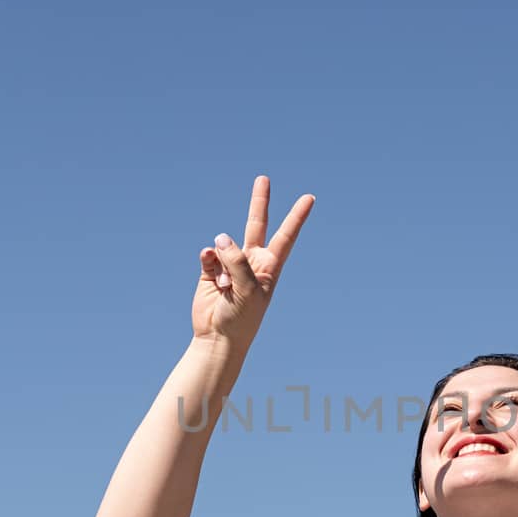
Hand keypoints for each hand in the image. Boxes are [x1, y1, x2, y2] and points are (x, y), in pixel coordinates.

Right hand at [193, 175, 314, 344]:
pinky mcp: (210, 270)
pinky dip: (209, 262)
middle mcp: (251, 261)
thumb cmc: (242, 318)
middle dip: (259, 202)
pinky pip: (208, 255)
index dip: (297, 217)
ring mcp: (229, 264)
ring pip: (225, 245)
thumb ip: (237, 260)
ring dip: (223, 261)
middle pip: (256, 225)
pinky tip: (212, 279)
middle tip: (263, 178)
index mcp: (269, 267)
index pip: (286, 236)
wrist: (219, 338)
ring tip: (225, 287)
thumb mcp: (248, 289)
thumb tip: (220, 237)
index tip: (309, 198)